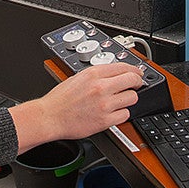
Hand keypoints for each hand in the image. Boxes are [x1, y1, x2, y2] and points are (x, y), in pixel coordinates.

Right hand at [9, 63, 142, 153]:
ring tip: (120, 101)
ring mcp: (104, 104)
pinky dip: (121, 114)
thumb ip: (98, 74)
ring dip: (128, 99)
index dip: (135, 70)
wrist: (50, 116)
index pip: (124, 67)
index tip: (138, 73)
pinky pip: (125, 115)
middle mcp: (101, 87)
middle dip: (137, 82)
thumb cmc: (61, 99)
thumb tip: (116, 74)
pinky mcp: (105, 120)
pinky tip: (114, 112)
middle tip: (137, 85)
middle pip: (133, 80)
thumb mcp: (78, 77)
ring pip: (132, 98)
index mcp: (93, 73)